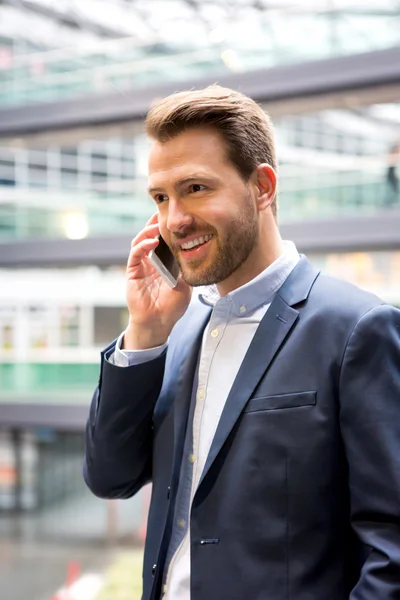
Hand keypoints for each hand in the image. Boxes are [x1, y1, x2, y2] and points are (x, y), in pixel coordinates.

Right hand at [124, 214, 191, 348]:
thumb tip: (195, 252)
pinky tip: (152, 242)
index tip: (175, 218)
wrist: (159, 323)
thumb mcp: (185, 285)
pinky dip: (142, 246)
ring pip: (140, 241)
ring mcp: (141, 266)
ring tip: (157, 226)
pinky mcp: (133, 272)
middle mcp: (150, 262)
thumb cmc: (171, 307)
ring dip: (147, 232)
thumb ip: (186, 269)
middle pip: (150, 237)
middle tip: (162, 213)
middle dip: (155, 224)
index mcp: (163, 263)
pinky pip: (135, 254)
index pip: (163, 241)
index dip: (166, 229)